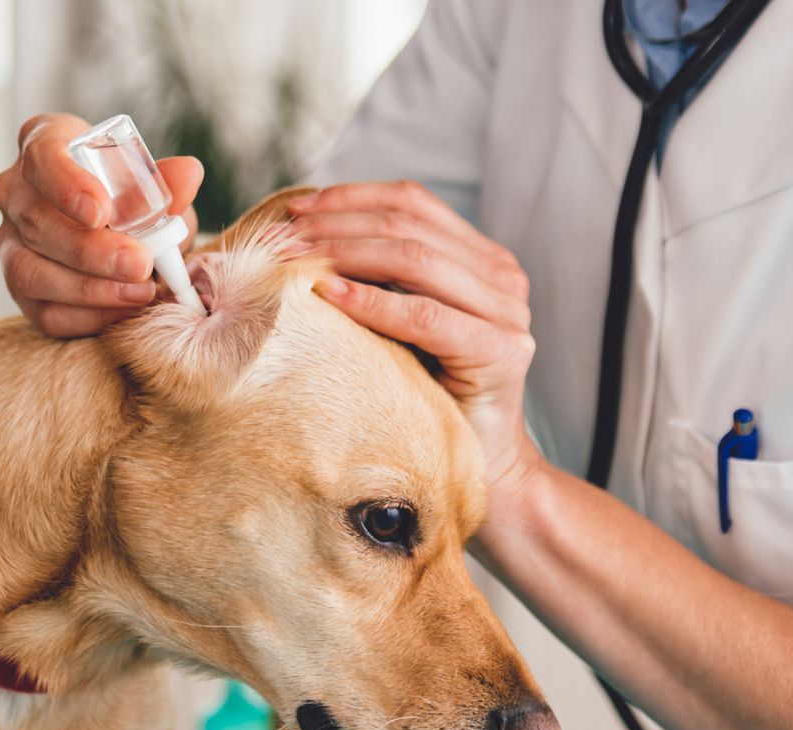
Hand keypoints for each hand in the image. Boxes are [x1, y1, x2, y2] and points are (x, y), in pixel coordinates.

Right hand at [0, 114, 203, 337]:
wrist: (122, 235)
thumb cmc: (132, 197)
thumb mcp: (153, 187)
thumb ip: (166, 184)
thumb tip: (189, 174)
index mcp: (43, 145)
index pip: (41, 157)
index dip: (67, 185)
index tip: (101, 212)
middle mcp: (14, 192)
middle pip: (37, 221)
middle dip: (91, 250)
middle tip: (140, 263)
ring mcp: (9, 242)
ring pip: (29, 270)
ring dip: (89, 288)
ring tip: (139, 292)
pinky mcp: (19, 288)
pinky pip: (42, 310)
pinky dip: (85, 317)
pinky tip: (121, 312)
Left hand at [292, 181, 542, 508]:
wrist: (482, 467)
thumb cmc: (427, 396)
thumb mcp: (399, 324)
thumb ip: (377, 279)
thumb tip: (300, 237)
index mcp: (481, 257)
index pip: (411, 201)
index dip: (350, 197)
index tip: (294, 206)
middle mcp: (502, 275)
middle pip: (408, 224)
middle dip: (337, 224)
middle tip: (284, 235)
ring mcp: (508, 311)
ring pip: (415, 260)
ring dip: (345, 253)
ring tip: (297, 259)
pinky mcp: (503, 351)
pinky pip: (425, 316)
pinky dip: (372, 301)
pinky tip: (329, 294)